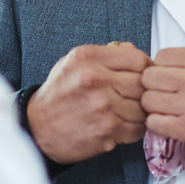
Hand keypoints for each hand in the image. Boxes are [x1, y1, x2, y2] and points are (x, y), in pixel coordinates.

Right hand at [27, 43, 152, 164]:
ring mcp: (102, 106)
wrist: (37, 128)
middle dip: (145, 91)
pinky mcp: (106, 131)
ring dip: (141, 111)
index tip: (147, 75)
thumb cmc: (58, 94)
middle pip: (143, 83)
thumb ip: (105, 55)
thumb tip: (135, 52)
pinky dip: (135, 129)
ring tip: (128, 111)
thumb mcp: (74, 62)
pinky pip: (137, 129)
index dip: (147, 68)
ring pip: (143, 107)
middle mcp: (94, 79)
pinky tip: (123, 124)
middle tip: (139, 95)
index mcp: (87, 57)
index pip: (137, 58)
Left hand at [141, 47, 184, 174]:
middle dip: (154, 88)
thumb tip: (179, 64)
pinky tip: (173, 127)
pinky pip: (155, 123)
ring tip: (169, 113)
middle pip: (150, 77)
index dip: (162, 69)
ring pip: (148, 100)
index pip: (162, 56)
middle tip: (165, 97)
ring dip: (155, 108)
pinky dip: (159, 126)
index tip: (168, 79)